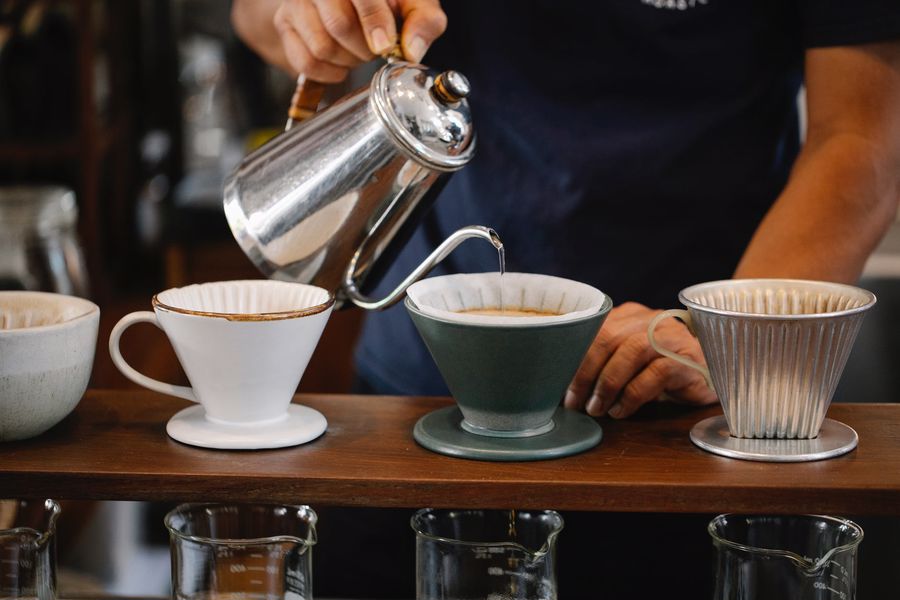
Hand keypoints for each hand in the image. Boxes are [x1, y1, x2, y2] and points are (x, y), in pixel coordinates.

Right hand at [272, 0, 446, 81]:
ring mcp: (297, 2)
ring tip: (358, 52)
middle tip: (375, 49)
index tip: (385, 46)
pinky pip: (305, 62)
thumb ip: (424, 21)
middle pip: (338, 25)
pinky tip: (341, 63)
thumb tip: (411, 50)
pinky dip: (329, 73)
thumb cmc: (388, 1)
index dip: (374, 23)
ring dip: (347, 62)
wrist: (350, 1)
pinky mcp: (284, 23)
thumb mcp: (414, 3)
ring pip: (321, 47)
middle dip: (364, 49)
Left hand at [564, 302, 716, 417]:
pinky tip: (621, 411)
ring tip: (596, 409)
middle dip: (585, 373)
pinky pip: (656, 374)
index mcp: (627, 316)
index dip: (573, 357)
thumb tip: (563, 388)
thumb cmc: (657, 371)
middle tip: (575, 402)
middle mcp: (648, 320)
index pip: (592, 329)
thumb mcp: (624, 363)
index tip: (559, 384)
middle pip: (608, 338)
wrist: (709, 375)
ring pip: (631, 352)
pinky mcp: (687, 359)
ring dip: (608, 384)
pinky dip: (633, 395)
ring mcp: (670, 337)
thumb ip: (600, 365)